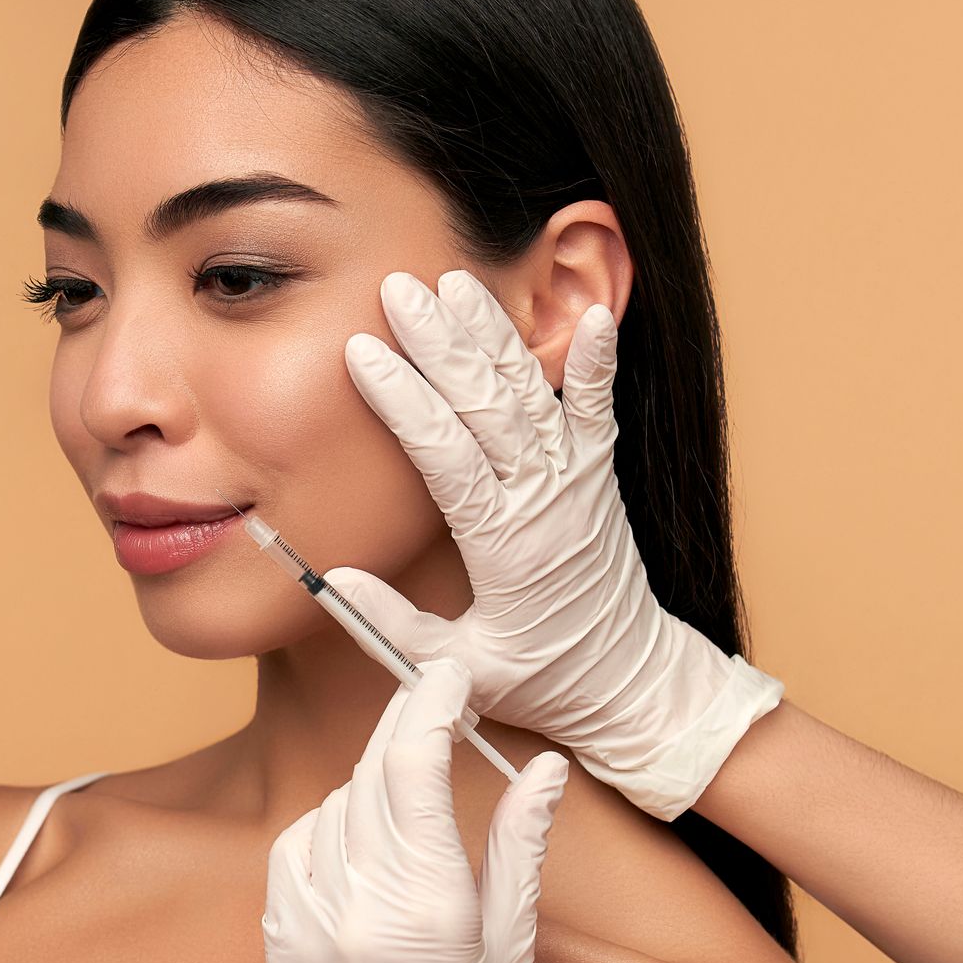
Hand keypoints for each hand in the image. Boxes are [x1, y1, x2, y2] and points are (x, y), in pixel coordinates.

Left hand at [261, 656, 571, 962]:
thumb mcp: (511, 945)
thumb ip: (518, 845)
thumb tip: (543, 766)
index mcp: (428, 901)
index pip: (413, 764)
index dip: (428, 701)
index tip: (445, 672)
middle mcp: (359, 903)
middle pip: (371, 773)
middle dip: (402, 724)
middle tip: (429, 695)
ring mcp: (307, 921)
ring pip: (332, 806)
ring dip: (370, 786)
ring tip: (409, 802)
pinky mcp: (277, 939)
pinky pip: (294, 847)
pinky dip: (326, 828)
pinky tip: (358, 842)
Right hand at [321, 270, 783, 819]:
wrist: (629, 681)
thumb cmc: (540, 677)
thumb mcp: (458, 669)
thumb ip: (395, 625)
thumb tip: (333, 579)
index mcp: (502, 542)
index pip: (445, 453)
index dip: (402, 398)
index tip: (362, 351)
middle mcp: (543, 499)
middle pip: (486, 404)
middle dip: (439, 341)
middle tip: (398, 289)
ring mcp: (577, 482)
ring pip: (529, 394)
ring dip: (492, 334)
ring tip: (454, 281)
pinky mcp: (598, 476)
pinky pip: (598, 411)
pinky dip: (597, 363)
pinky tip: (597, 315)